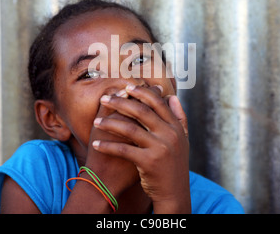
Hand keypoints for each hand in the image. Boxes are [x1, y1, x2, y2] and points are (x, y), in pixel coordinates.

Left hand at [92, 84, 190, 212]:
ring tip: (96, 122)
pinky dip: (108, 146)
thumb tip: (171, 96)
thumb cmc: (174, 164)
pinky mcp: (149, 162)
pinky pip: (123, 150)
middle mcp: (170, 135)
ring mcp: (160, 148)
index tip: (126, 87)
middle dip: (120, 102)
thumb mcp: (183, 139)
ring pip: (130, 128)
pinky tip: (96, 144)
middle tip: (104, 98)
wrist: (175, 192)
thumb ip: (179, 117)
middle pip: (141, 111)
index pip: (157, 102)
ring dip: (110, 123)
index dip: (141, 92)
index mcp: (176, 127)